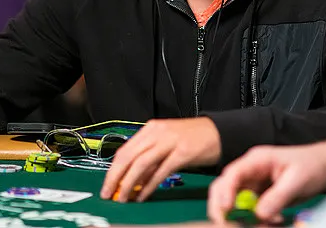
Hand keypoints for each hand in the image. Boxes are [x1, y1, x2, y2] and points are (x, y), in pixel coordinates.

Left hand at [100, 118, 221, 202]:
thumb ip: (150, 157)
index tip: (107, 185)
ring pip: (141, 163)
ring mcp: (170, 142)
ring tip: (124, 198)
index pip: (125, 150)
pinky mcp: (183, 153)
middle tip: (109, 194)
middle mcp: (158, 132)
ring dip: (129, 183)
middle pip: (129, 156)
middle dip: (115, 177)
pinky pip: (161, 171)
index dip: (112, 169)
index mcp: (151, 128)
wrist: (219, 132)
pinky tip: (143, 195)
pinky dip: (149, 185)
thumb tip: (132, 180)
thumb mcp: (166, 143)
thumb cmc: (193, 138)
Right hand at [208, 136, 325, 222]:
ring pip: (236, 201)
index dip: (225, 192)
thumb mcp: (297, 180)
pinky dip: (257, 219)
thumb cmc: (313, 165)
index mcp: (257, 160)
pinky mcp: (262, 195)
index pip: (232, 174)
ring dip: (242, 216)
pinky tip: (275, 221)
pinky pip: (251, 210)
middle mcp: (251, 170)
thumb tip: (259, 213)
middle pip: (225, 187)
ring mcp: (255, 183)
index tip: (226, 210)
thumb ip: (278, 196)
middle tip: (228, 224)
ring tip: (266, 224)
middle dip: (223, 207)